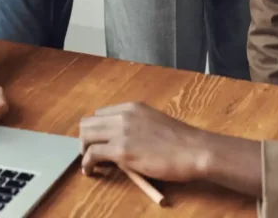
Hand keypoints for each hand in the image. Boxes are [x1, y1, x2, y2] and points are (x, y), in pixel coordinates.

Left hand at [79, 102, 211, 182]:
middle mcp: (123, 115)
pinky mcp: (122, 151)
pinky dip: (87, 164)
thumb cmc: (180, 142)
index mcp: (131, 107)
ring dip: (84, 151)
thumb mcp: (153, 123)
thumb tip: (122, 140)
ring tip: (90, 164)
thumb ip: (135, 127)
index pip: (100, 114)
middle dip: (85, 139)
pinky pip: (92, 154)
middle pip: (88, 123)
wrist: (193, 150)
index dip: (96, 130)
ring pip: (86, 136)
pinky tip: (91, 171)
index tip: (99, 143)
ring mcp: (121, 132)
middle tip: (91, 154)